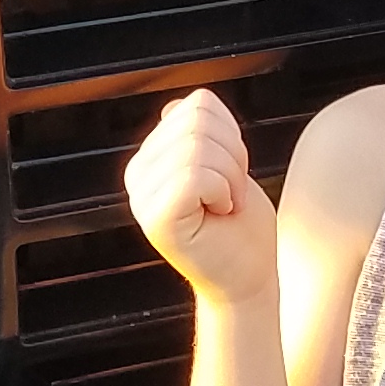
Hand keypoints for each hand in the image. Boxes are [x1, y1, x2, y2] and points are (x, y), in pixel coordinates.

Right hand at [125, 89, 277, 303]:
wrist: (246, 280)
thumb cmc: (239, 229)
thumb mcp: (222, 166)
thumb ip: (197, 136)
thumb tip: (174, 108)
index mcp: (152, 156)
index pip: (198, 105)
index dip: (231, 136)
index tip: (230, 174)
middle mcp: (138, 173)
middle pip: (198, 122)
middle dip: (233, 156)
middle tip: (229, 193)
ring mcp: (143, 196)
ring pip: (199, 146)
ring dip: (230, 177)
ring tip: (224, 203)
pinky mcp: (156, 217)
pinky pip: (197, 175)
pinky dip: (223, 192)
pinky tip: (218, 212)